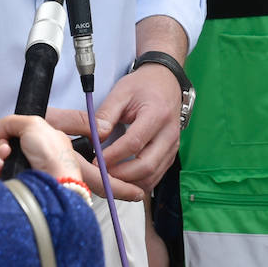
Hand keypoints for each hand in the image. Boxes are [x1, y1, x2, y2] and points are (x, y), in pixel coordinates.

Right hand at [0, 114, 82, 180]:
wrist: (53, 181)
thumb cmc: (53, 155)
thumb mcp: (34, 124)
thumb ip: (12, 122)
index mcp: (42, 139)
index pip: (17, 133)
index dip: (7, 132)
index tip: (5, 133)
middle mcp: (33, 154)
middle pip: (5, 146)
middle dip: (1, 144)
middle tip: (7, 147)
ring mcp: (24, 169)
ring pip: (0, 160)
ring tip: (5, 155)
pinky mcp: (16, 183)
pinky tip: (0, 164)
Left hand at [84, 63, 182, 200]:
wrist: (166, 83)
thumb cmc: (144, 86)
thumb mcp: (121, 93)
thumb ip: (105, 115)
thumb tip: (95, 138)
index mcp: (157, 114)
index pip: (134, 143)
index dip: (113, 156)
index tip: (95, 161)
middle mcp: (169, 134)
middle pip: (146, 166)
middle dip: (120, 176)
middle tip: (100, 174)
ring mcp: (172, 147)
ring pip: (151, 177)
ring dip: (128, 184)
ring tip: (108, 179)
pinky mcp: (170, 155)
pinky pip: (155, 178)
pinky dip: (137, 183)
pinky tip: (121, 180)